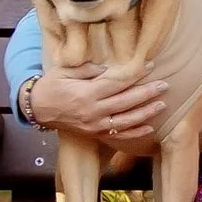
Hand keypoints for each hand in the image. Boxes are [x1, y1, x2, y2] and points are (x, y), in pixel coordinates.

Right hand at [28, 65, 165, 145]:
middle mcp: (93, 111)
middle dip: (147, 93)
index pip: (117, 83)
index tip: (150, 66)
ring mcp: (94, 125)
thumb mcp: (66, 71)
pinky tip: (149, 128)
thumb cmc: (51, 85)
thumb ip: (89, 70)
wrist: (37, 109)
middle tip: (164, 85)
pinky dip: (134, 133)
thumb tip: (110, 68)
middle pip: (126, 102)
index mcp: (87, 93)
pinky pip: (118, 135)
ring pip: (126, 121)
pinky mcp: (94, 134)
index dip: (135, 74)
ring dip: (146, 113)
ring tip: (162, 105)